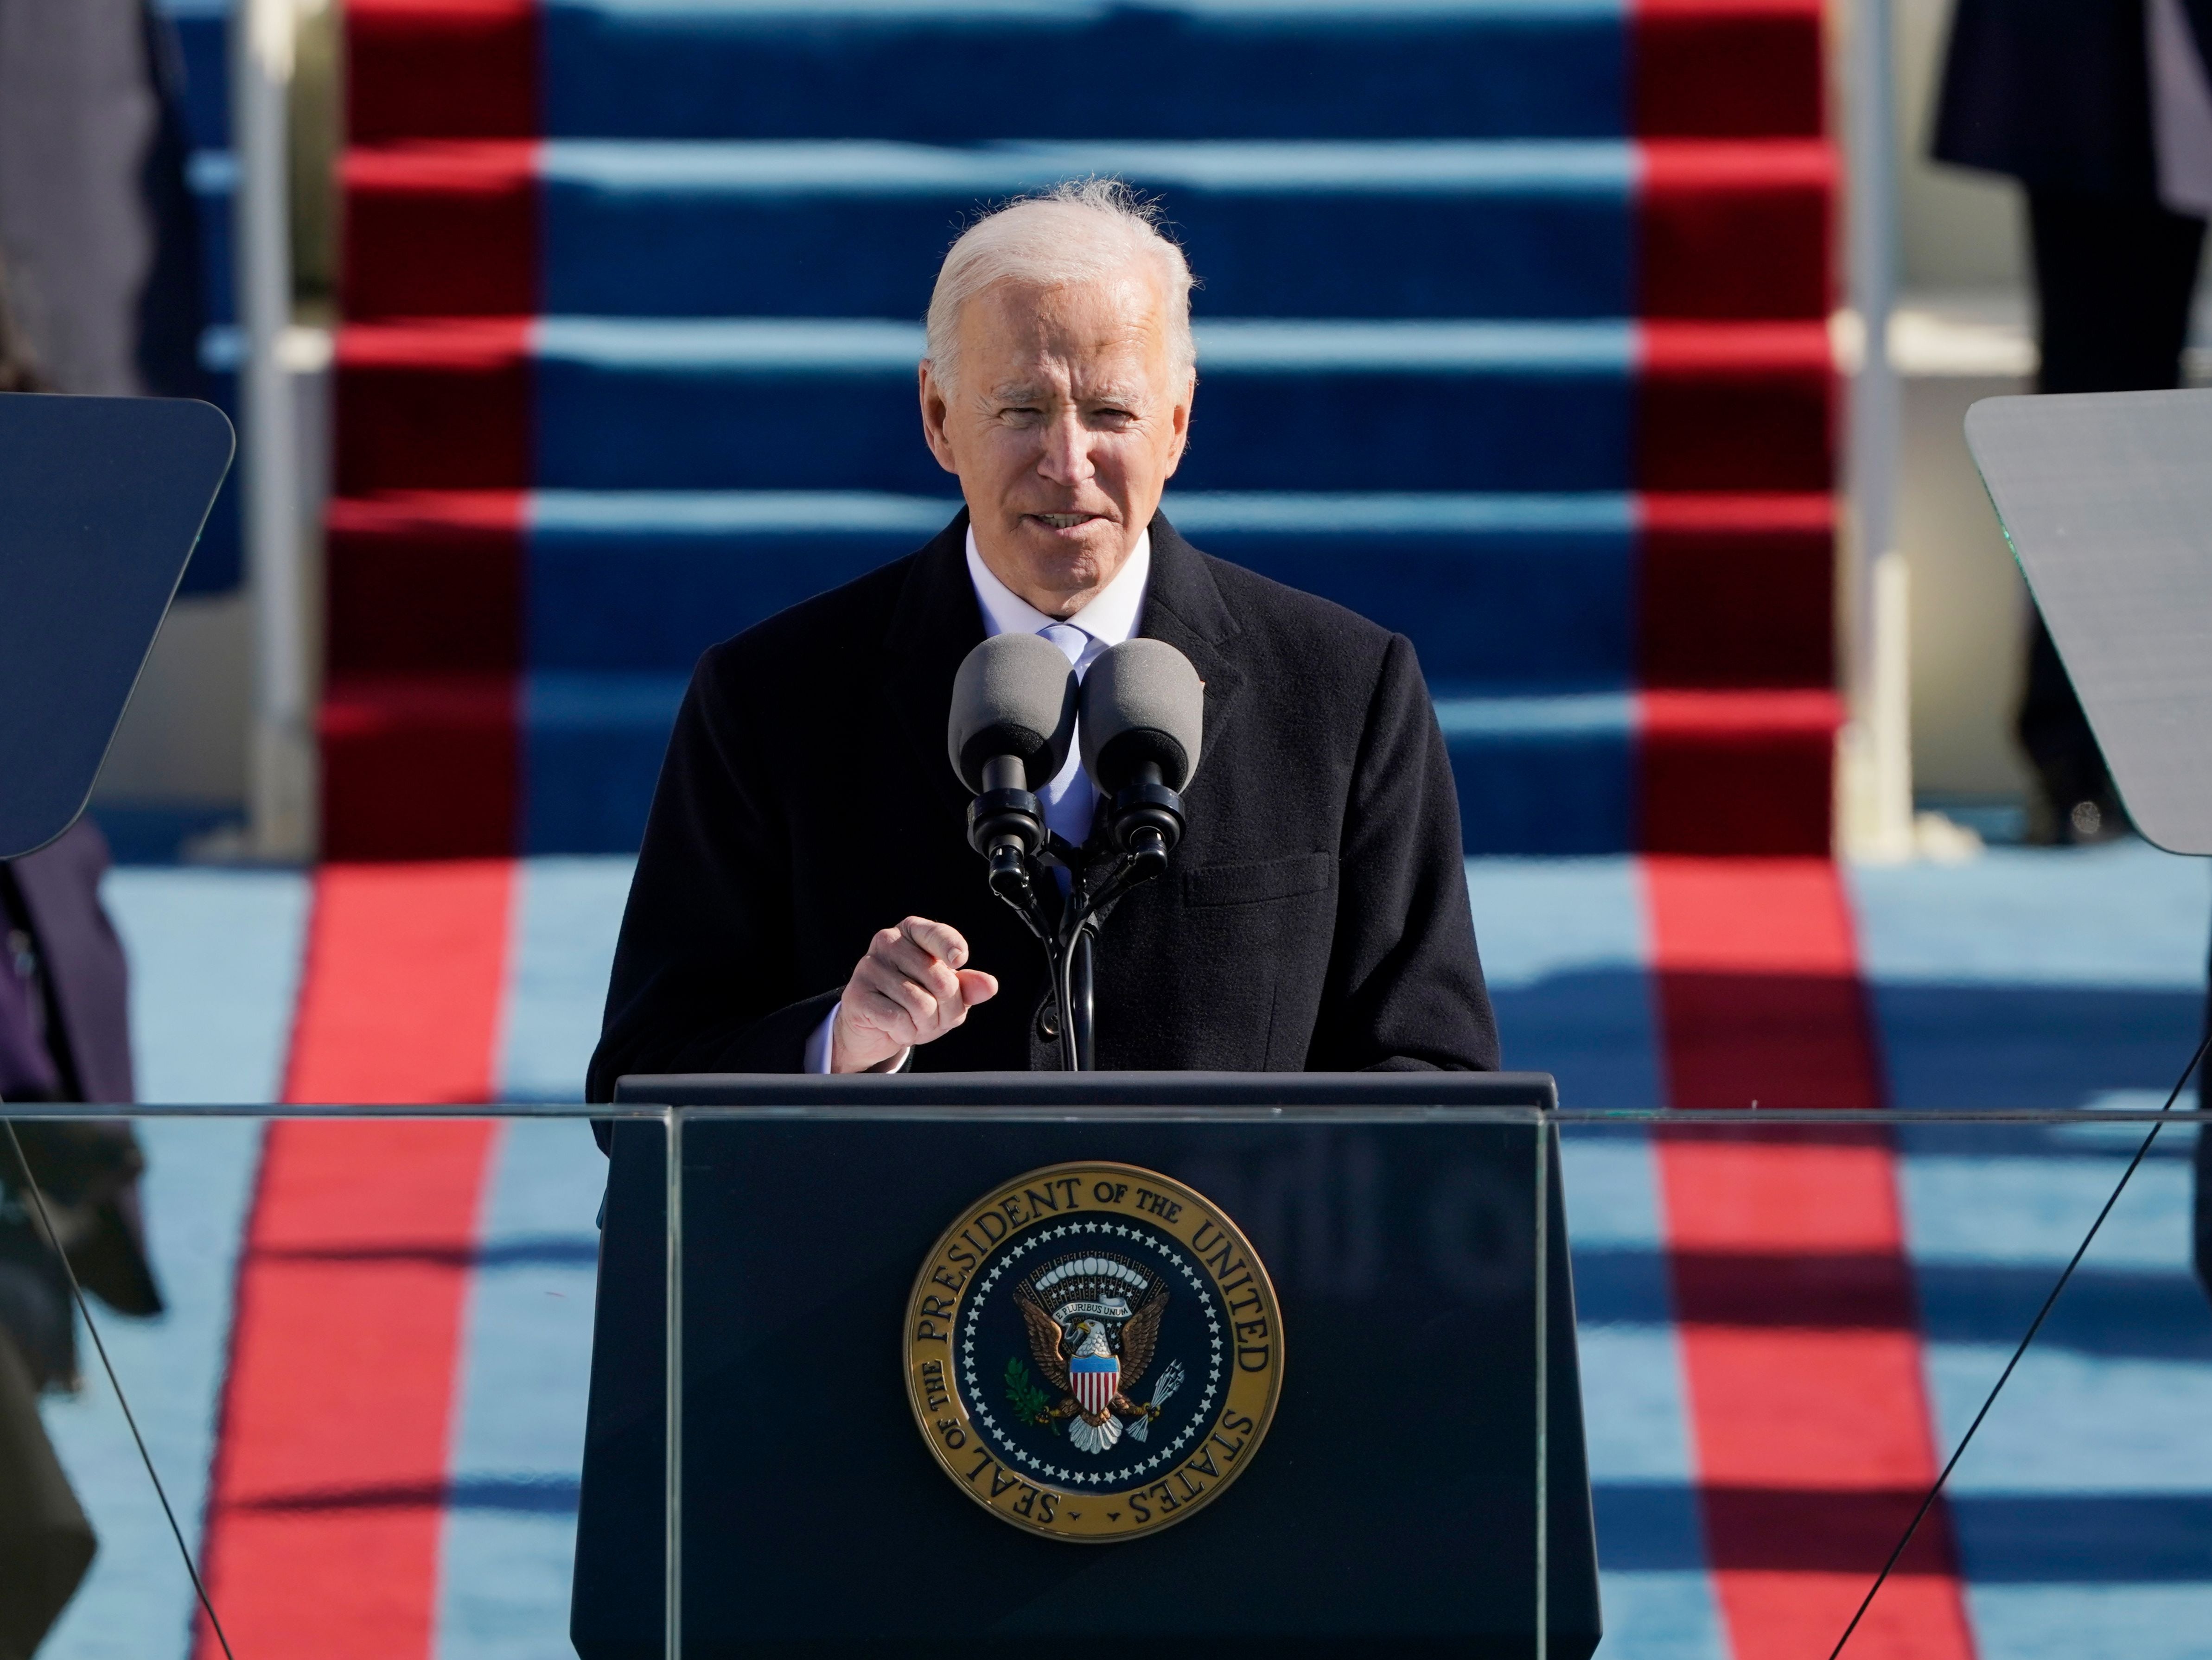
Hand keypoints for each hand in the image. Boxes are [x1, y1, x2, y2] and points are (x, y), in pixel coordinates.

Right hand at [830, 917, 997, 1072]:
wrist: (873, 1027)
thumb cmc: (915, 1001)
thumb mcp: (946, 994)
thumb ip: (968, 987)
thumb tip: (989, 985)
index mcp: (912, 931)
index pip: (937, 934)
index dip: (951, 947)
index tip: (959, 960)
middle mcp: (887, 941)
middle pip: (940, 981)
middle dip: (946, 1010)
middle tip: (934, 1017)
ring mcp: (869, 966)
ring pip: (921, 1004)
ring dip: (926, 1026)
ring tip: (915, 1023)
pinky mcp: (857, 995)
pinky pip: (899, 1019)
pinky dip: (906, 1033)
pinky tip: (897, 1029)